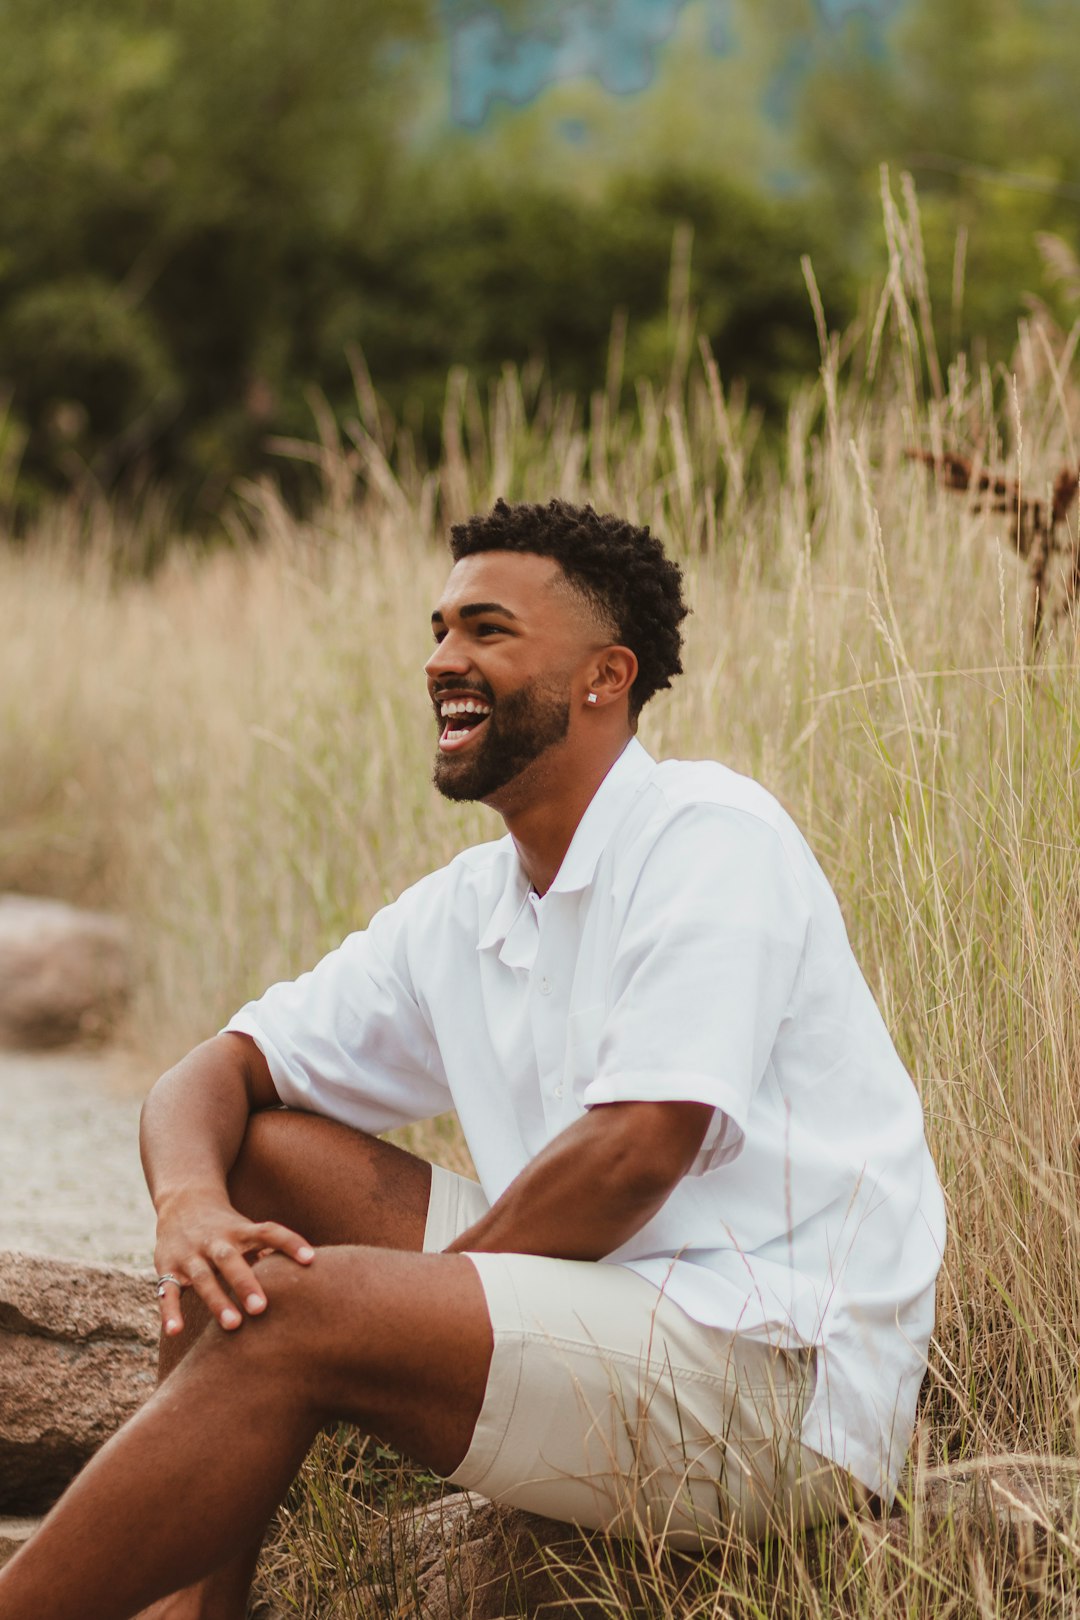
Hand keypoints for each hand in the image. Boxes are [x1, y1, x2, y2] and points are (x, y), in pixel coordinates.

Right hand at [153, 1190, 314, 1336]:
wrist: (183, 1201)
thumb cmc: (227, 1227)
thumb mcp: (247, 1232)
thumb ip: (270, 1252)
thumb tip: (306, 1274)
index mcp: (240, 1230)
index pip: (268, 1232)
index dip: (290, 1243)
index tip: (311, 1260)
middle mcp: (215, 1241)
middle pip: (230, 1260)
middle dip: (245, 1283)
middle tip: (261, 1308)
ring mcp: (190, 1255)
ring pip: (202, 1278)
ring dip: (216, 1301)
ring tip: (233, 1325)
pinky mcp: (167, 1268)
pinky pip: (167, 1291)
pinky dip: (169, 1312)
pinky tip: (174, 1332)